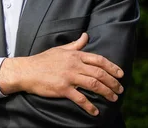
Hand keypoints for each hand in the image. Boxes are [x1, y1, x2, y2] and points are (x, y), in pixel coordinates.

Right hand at [0, 33, 123, 115]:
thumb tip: (86, 35)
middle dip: (112, 82)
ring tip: (113, 98)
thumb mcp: (60, 50)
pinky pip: (80, 98)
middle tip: (120, 89)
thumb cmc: (43, 60)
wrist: (27, 71)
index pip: (98, 60)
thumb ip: (75, 44)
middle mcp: (74, 65)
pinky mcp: (63, 89)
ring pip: (93, 84)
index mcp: (75, 55)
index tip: (120, 74)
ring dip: (106, 92)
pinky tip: (95, 111)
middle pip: (99, 73)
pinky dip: (89, 106)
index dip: (112, 67)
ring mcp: (69, 77)